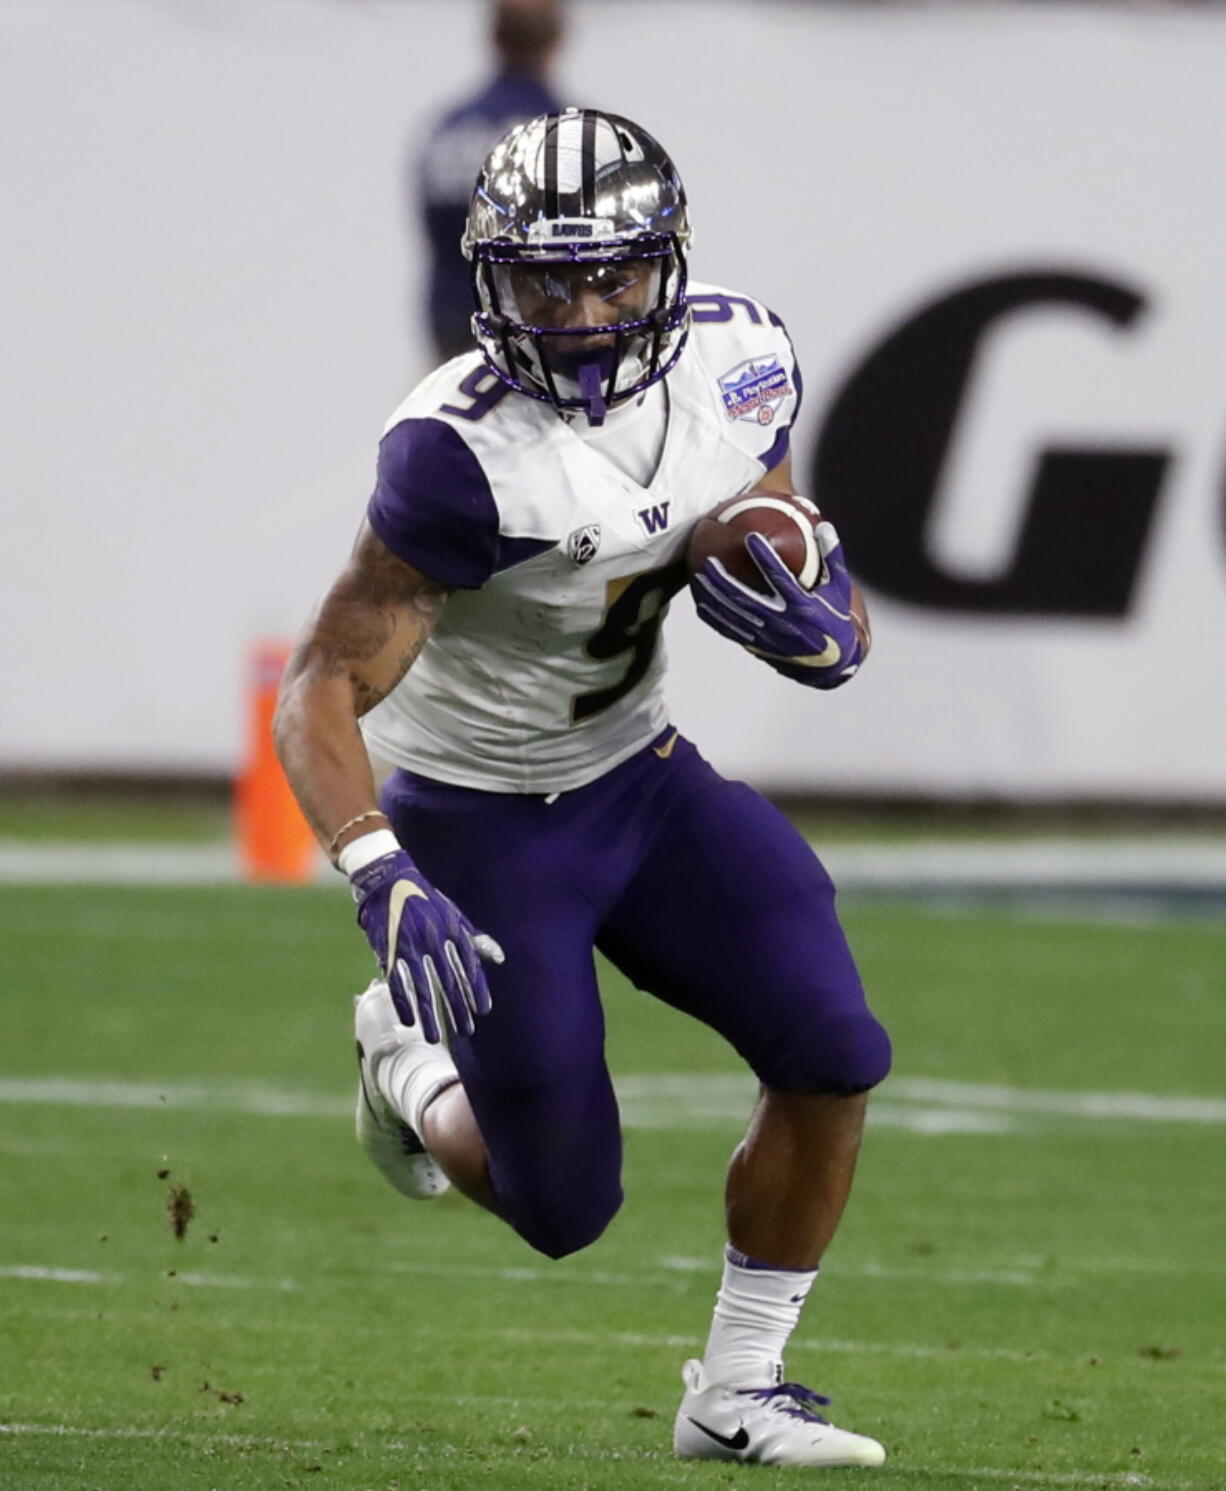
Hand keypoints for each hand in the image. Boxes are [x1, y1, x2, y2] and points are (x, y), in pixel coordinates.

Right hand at [349, 849, 503, 1041]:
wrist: (389, 879)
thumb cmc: (425, 900)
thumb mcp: (454, 915)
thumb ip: (474, 939)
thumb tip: (499, 958)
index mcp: (452, 930)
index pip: (469, 966)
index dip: (476, 989)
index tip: (483, 1010)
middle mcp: (434, 940)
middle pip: (448, 982)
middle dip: (457, 1008)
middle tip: (465, 1031)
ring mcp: (410, 946)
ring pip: (423, 988)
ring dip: (430, 1015)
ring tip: (435, 1037)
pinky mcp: (389, 951)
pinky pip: (397, 982)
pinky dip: (403, 1003)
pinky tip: (409, 1021)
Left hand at [691, 521, 864, 688]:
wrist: (829, 663)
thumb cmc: (835, 618)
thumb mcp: (840, 589)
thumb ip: (832, 557)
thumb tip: (824, 525)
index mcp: (803, 606)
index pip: (780, 577)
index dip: (764, 557)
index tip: (750, 537)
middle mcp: (782, 622)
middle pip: (746, 598)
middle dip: (724, 580)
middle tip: (710, 561)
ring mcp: (767, 636)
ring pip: (734, 616)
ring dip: (714, 597)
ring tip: (698, 577)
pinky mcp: (758, 646)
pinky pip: (731, 631)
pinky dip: (715, 618)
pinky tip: (701, 604)